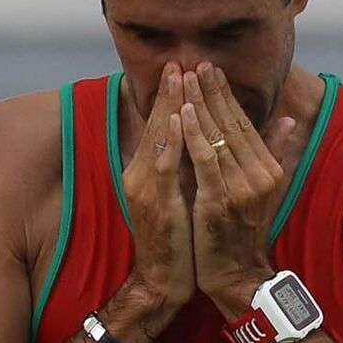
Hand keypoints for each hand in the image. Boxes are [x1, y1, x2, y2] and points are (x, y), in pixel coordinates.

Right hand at [120, 62, 193, 311]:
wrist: (162, 281)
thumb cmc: (178, 241)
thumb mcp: (182, 198)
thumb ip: (189, 168)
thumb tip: (202, 140)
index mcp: (147, 171)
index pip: (160, 127)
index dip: (170, 97)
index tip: (183, 68)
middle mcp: (140, 174)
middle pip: (157, 125)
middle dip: (169, 92)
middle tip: (180, 61)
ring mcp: (145, 188)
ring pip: (160, 138)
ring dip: (171, 106)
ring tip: (181, 78)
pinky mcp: (156, 203)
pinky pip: (166, 164)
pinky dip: (174, 139)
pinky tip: (183, 118)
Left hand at [179, 62, 296, 319]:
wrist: (236, 275)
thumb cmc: (243, 232)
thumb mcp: (266, 190)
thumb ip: (275, 152)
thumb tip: (290, 120)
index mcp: (269, 168)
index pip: (245, 122)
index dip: (226, 94)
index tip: (210, 69)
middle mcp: (259, 173)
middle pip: (231, 123)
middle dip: (212, 91)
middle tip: (196, 62)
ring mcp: (240, 186)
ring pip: (216, 135)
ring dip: (199, 104)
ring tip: (185, 78)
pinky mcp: (218, 199)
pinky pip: (204, 159)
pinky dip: (193, 133)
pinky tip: (182, 112)